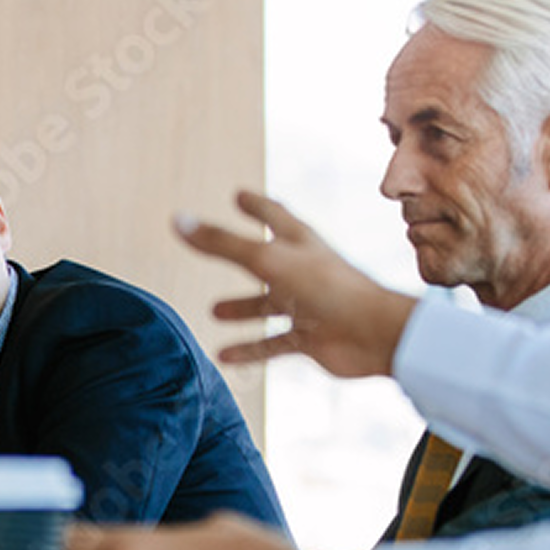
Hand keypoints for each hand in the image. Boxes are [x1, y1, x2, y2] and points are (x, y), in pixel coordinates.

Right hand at [176, 190, 416, 377]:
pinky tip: (223, 354)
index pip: (275, 214)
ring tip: (214, 310)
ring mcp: (307, 305)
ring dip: (242, 307)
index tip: (240, 196)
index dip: (256, 205)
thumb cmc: (326, 287)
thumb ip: (220, 243)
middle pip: (267, 260)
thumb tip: (177, 221)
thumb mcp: (265, 259)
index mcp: (299, 243)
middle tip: (218, 250)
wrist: (372, 333)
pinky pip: (272, 343)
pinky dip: (249, 349)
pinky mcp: (309, 337)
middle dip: (243, 256)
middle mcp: (303, 271)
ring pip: (267, 304)